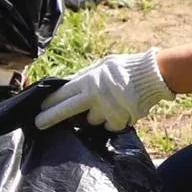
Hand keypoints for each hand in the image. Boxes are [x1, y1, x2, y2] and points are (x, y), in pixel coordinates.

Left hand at [34, 49, 173, 131]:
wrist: (153, 76)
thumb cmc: (126, 67)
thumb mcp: (102, 65)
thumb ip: (85, 76)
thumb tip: (68, 83)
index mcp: (88, 81)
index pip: (62, 93)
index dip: (50, 101)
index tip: (39, 108)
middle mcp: (94, 97)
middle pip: (67, 111)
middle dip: (50, 118)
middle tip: (38, 123)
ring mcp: (106, 110)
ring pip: (91, 120)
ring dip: (95, 115)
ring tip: (106, 104)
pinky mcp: (118, 121)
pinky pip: (108, 126)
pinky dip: (111, 121)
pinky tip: (119, 110)